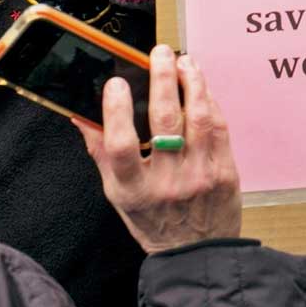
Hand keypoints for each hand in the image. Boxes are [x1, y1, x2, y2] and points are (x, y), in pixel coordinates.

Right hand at [78, 45, 241, 252]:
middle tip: (159, 53)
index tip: (117, 82)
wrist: (197, 254)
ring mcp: (199, 176)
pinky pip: (218, 127)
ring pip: (196, 118)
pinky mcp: (225, 172)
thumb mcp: (118, 194)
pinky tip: (201, 86)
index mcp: (133, 189)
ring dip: (192, 82)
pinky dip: (209, 102)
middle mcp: (166, 182)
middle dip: (162, 79)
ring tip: (185, 61)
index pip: (120, 146)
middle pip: (163, 122)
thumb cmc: (152, 220)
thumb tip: (80, 114)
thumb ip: (101, 153)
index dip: (116, 111)